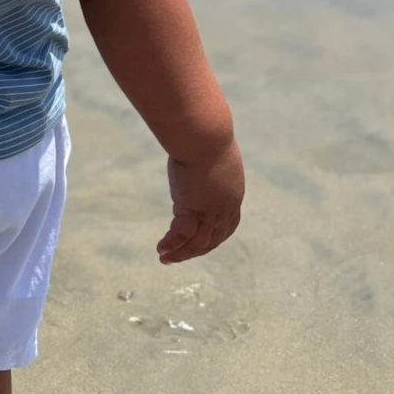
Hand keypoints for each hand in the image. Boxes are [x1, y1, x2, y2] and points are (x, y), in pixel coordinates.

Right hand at [158, 140, 243, 262]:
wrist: (205, 136)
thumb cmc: (205, 136)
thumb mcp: (211, 152)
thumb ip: (207, 161)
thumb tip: (197, 148)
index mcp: (233, 195)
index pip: (227, 226)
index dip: (214, 237)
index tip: (199, 244)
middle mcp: (226, 208)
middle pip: (213, 239)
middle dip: (195, 251)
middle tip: (178, 257)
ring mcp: (212, 211)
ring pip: (198, 242)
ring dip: (181, 253)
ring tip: (164, 258)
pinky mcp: (196, 209)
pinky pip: (182, 234)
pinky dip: (172, 244)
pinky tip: (160, 249)